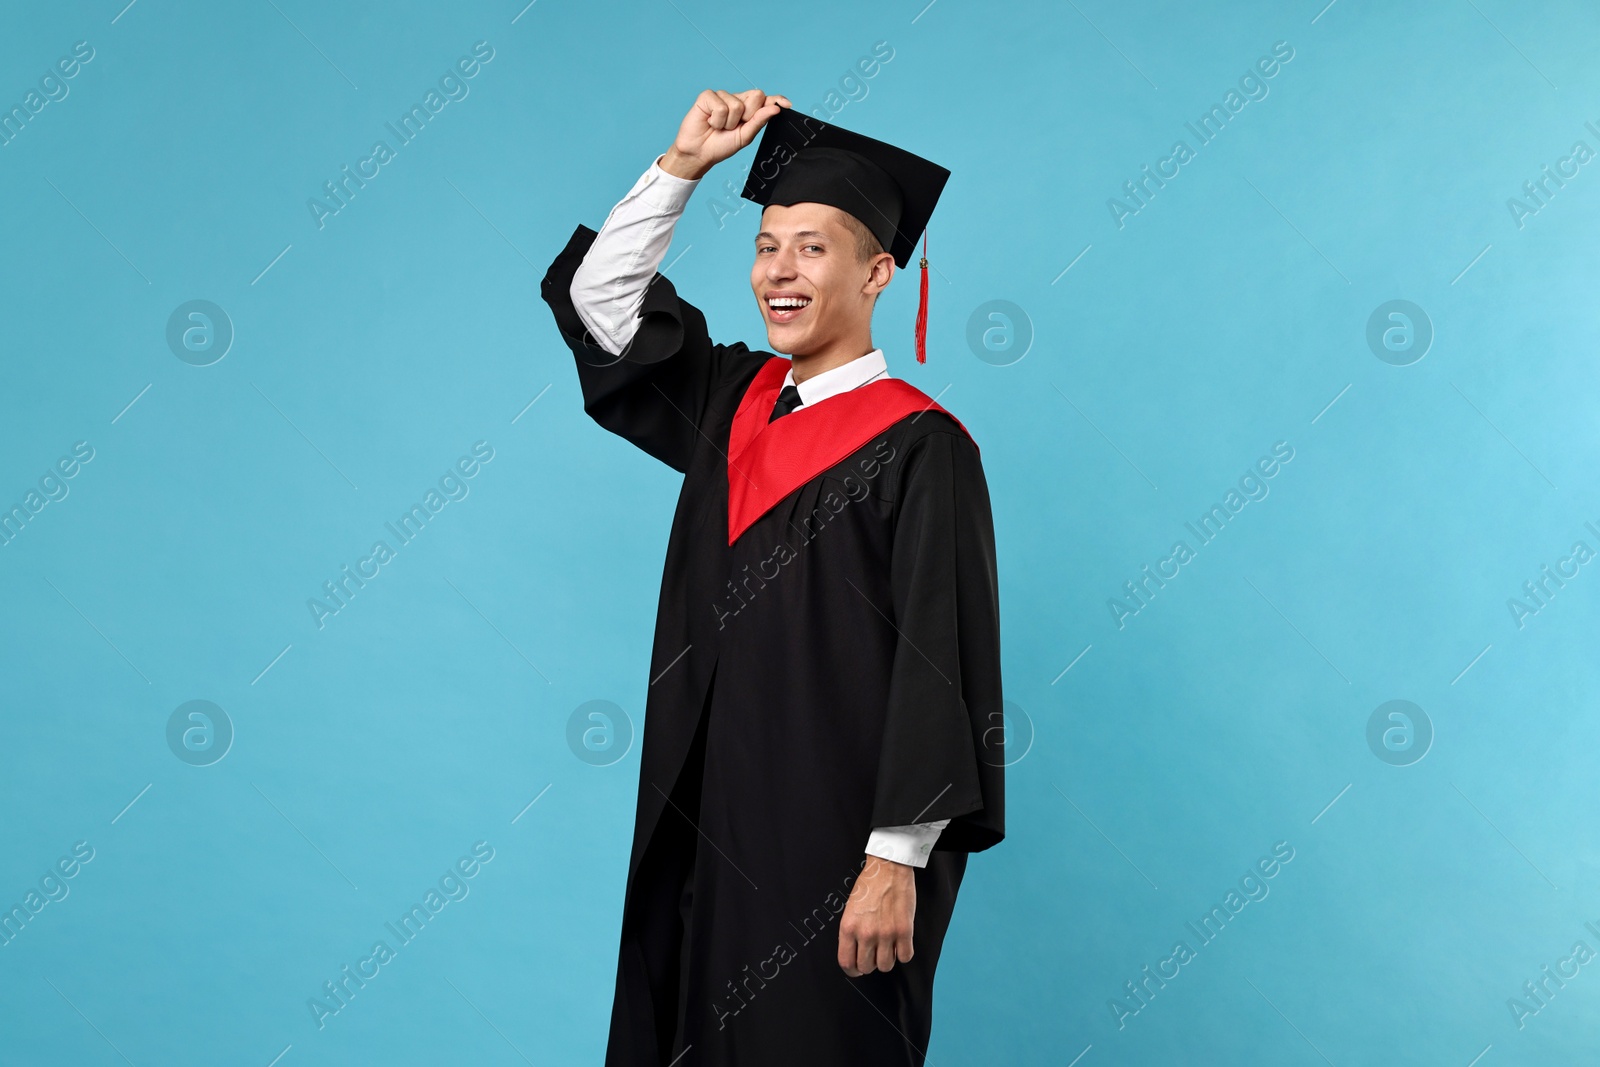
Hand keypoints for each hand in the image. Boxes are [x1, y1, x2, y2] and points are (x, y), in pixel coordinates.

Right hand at [661, 89, 790, 179]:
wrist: (699, 153)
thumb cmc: (721, 145)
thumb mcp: (744, 137)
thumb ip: (759, 121)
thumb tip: (775, 108)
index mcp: (748, 109)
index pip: (765, 99)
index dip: (776, 99)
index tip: (787, 104)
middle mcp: (737, 99)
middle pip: (755, 96)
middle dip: (748, 115)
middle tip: (734, 126)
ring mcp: (722, 96)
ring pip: (737, 105)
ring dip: (728, 122)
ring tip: (718, 126)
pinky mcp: (707, 96)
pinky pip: (721, 106)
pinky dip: (716, 119)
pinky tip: (710, 122)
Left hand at [837, 855, 915, 976]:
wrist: (888, 869)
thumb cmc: (869, 885)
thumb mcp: (850, 909)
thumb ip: (851, 932)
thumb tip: (855, 953)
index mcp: (848, 928)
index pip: (847, 963)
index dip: (852, 971)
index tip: (857, 969)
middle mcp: (866, 934)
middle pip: (867, 968)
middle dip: (870, 964)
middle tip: (874, 954)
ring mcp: (886, 933)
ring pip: (886, 966)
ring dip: (887, 959)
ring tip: (887, 947)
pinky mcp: (905, 931)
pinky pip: (905, 957)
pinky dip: (903, 953)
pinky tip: (900, 943)